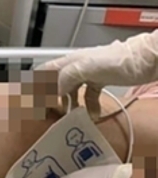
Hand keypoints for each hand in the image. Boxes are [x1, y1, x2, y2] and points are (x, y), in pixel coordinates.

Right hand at [38, 31, 157, 117]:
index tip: (32, 102)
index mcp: (69, 62)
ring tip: (69, 117)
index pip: (43, 72)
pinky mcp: (101, 81)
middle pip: (55, 84)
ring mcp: (89, 74)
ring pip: (71, 92)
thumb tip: (53, 92)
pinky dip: (88, 107)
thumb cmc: (119, 60)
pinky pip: (88, 96)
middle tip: (48, 114)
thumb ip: (66, 77)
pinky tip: (92, 115)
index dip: (34, 86)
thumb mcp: (87, 67)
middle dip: (50, 99)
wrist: (147, 59)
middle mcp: (76, 67)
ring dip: (68, 105)